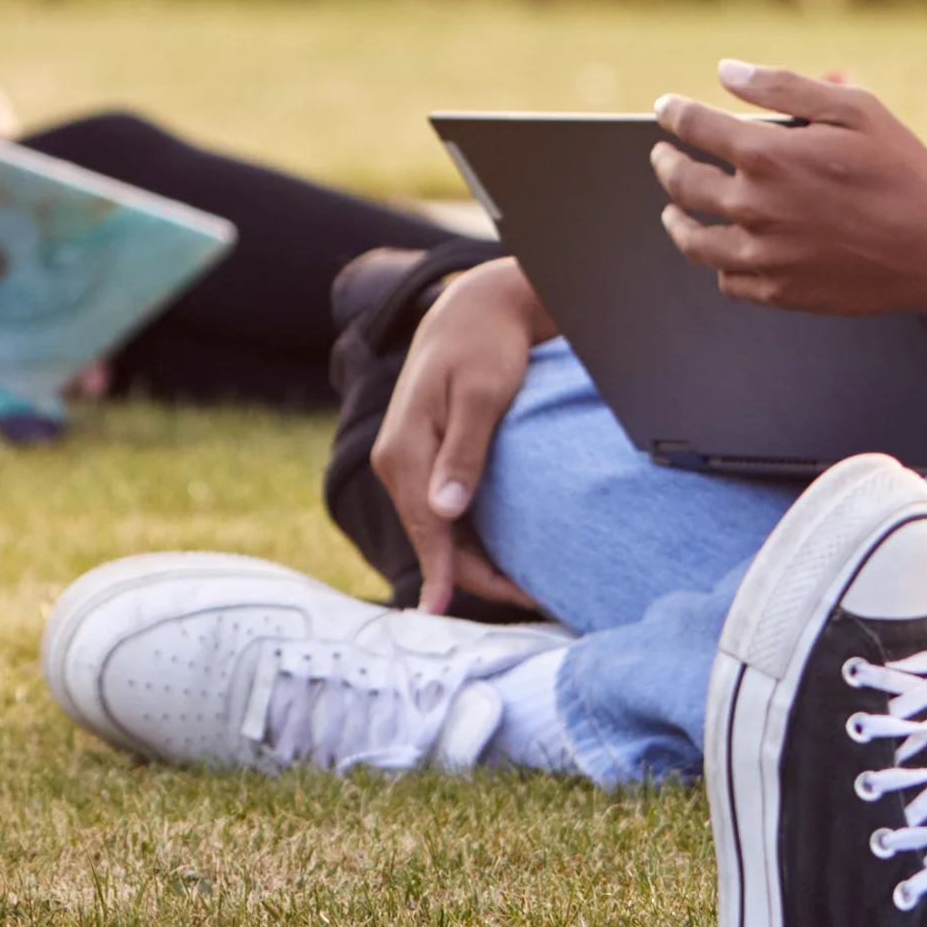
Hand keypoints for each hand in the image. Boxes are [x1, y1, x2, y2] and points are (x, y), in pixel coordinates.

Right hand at [367, 257, 546, 616]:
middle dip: (474, 574)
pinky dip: (468, 535)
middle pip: (433, 536)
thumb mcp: (481, 396)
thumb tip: (445, 511)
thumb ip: (463, 454)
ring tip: (521, 587)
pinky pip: (442, 510)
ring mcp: (408, 462)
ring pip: (438, 527)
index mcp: (404, 451)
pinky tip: (497, 554)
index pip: (426, 529)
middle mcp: (398, 462)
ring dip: (474, 558)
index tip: (444, 616)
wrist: (474, 310)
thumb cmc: (484, 348)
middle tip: (529, 598)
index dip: (442, 575)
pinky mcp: (425, 459)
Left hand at [647, 67, 926, 313]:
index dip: (674, 114)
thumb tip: (725, 72)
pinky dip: (719, 264)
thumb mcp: (852, 109)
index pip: (695, 127)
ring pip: (695, 241)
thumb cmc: (903, 170)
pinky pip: (729, 281)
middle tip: (662, 156)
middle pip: (683, 184)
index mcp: (767, 155)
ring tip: (672, 212)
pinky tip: (723, 252)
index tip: (667, 109)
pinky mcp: (782, 292)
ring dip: (676, 221)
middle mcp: (755, 207)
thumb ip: (782, 85)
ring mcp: (765, 255)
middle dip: (665, 164)